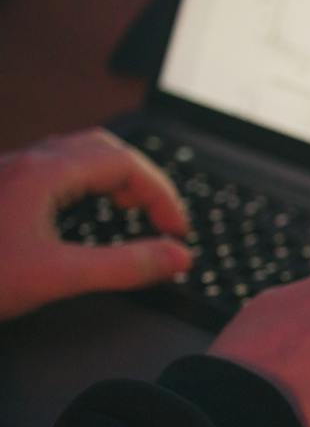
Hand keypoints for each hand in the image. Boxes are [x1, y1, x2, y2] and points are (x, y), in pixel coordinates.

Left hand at [0, 128, 192, 320]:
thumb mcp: (59, 277)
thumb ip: (125, 266)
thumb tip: (175, 258)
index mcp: (44, 174)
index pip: (124, 162)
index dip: (161, 193)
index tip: (176, 231)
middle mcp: (25, 164)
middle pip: (100, 149)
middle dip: (140, 179)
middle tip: (159, 217)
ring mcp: (8, 174)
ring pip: (74, 157)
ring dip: (112, 178)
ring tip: (130, 211)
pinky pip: (52, 172)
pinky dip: (84, 186)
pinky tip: (81, 215)